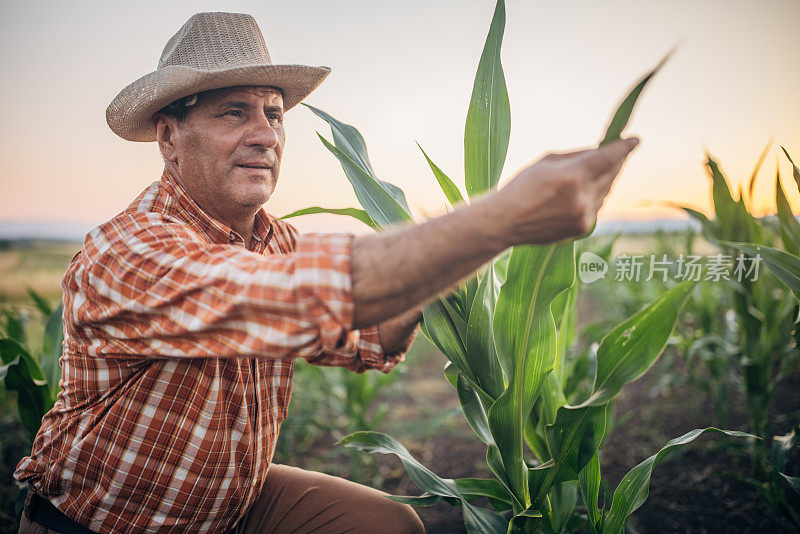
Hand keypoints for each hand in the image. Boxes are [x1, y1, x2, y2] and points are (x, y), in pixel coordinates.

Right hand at [491, 137, 638, 245]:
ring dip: (602, 180)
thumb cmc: (521, 187)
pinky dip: (592, 198)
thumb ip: (577, 156)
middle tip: (614, 154)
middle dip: (613, 162)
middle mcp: (584, 197)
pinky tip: (576, 196)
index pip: (609, 157)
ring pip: (605, 191)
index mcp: (574, 176)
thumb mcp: (547, 162)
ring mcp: (585, 215)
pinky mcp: (582, 229)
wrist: (505, 222)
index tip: (635, 140)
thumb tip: (600, 153)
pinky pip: (596, 207)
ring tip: (585, 176)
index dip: (624, 147)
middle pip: (611, 174)